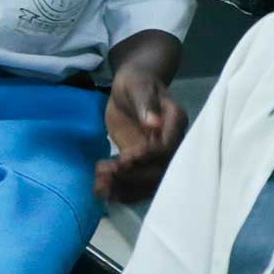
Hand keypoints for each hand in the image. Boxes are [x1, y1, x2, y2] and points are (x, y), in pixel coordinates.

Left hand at [98, 65, 186, 201]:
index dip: (148, 157)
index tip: (124, 158)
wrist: (131, 89)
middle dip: (132, 177)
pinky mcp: (141, 164)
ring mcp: (156, 157)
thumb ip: (145, 103)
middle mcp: (171, 143)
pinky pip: (135, 183)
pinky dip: (119, 191)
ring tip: (99, 186)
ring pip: (147, 183)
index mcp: (175, 122)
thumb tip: (153, 124)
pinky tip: (100, 190)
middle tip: (105, 173)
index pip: (167, 147)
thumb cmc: (136, 82)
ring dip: (124, 188)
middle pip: (159, 171)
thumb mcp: (138, 86)